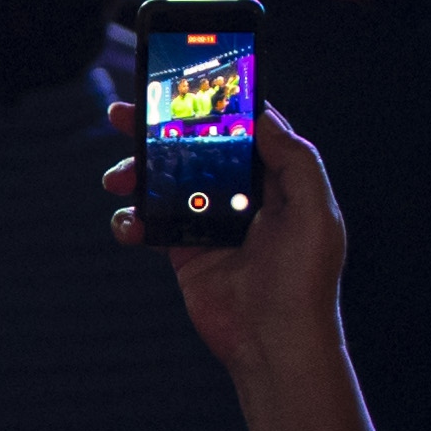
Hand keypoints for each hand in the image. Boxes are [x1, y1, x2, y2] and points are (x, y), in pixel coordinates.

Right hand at [106, 95, 348, 371]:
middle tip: (123, 115)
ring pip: (165, 184)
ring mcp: (210, 224)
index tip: (180, 85)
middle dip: (157, 132)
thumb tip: (264, 115)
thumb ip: (295, 159)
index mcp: (278, 182)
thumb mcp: (314, 211)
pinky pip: (151, 226)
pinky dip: (131, 221)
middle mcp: (243, 198)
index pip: (242, 130)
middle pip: (195, 150)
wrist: (273, 344)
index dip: (213, 106)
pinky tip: (129, 226)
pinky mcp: (185, 253)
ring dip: (136, 174)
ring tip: (116, 177)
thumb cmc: (303, 282)